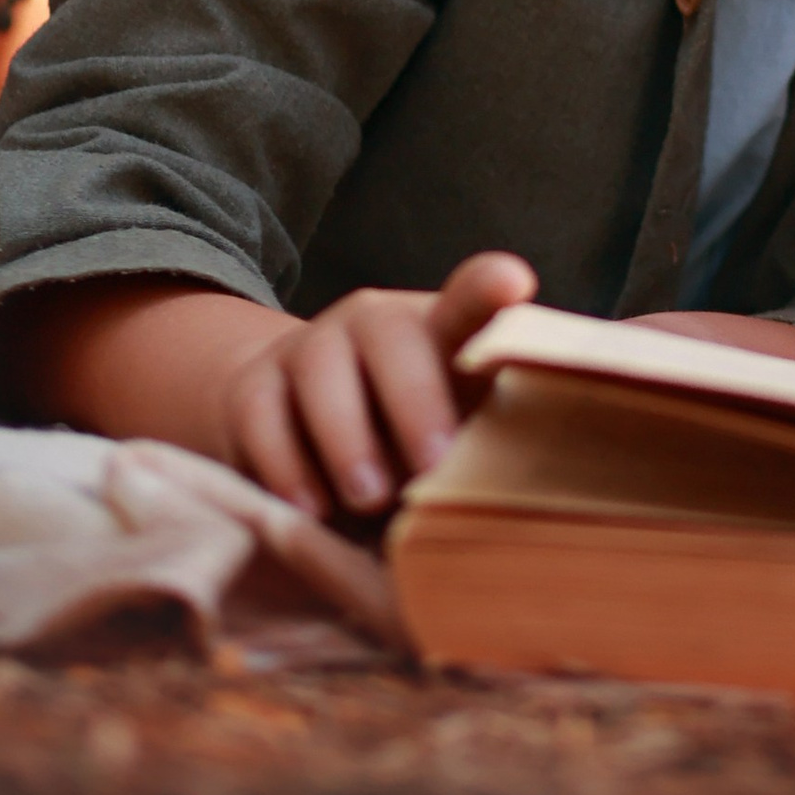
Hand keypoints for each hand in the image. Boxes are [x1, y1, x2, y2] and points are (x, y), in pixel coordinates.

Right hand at [222, 250, 538, 519]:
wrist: (303, 433)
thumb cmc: (408, 442)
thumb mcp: (455, 437)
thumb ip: (490, 442)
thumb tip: (541, 494)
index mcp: (438, 331)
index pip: (468, 302)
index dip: (486, 290)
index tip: (512, 284)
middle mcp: (374, 324)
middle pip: (393, 339)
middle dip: (415, 401)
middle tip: (431, 466)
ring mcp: (310, 348)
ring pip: (321, 372)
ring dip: (348, 438)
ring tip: (371, 498)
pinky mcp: (253, 386)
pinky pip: (262, 415)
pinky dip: (285, 463)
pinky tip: (309, 510)